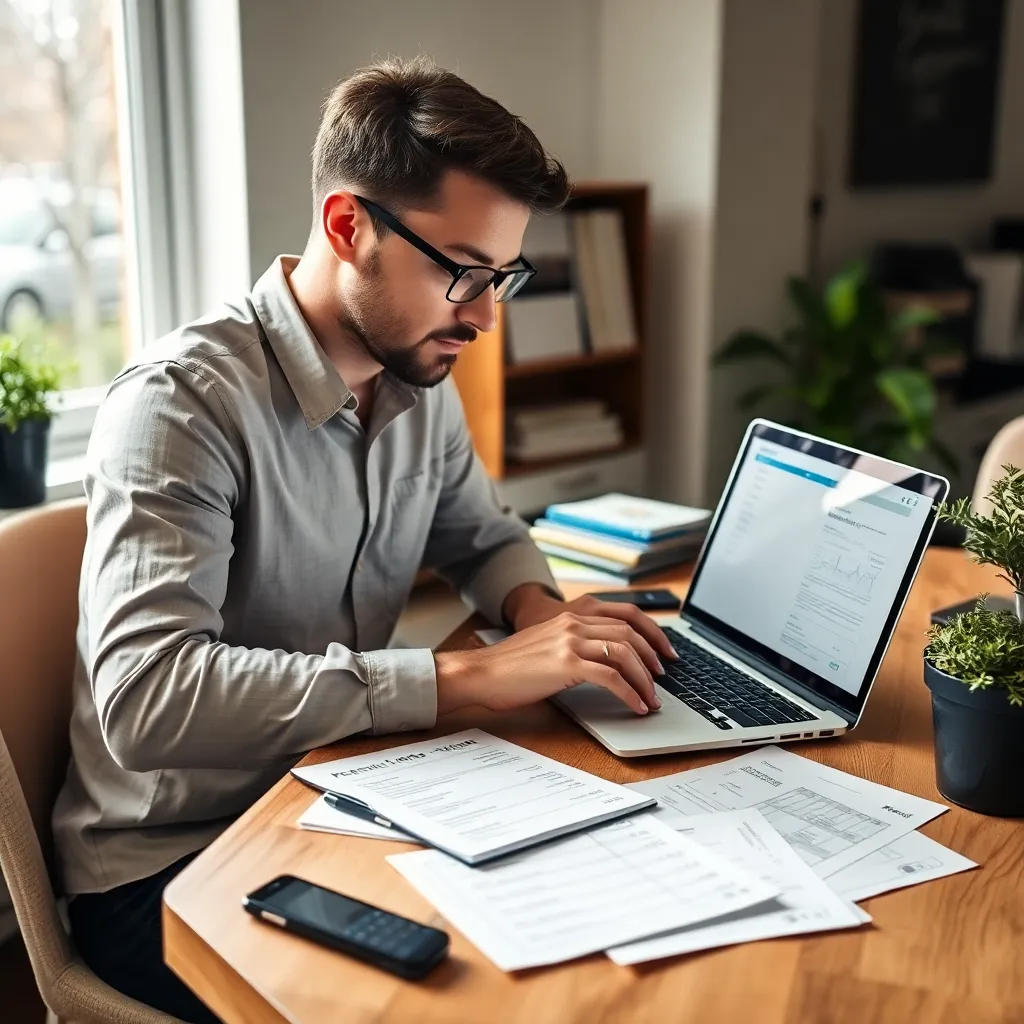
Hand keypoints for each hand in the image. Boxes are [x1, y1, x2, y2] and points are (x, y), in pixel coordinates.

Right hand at [434, 609, 675, 716]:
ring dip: (644, 679)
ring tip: (651, 698)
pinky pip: (611, 677)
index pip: (625, 615)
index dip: (652, 632)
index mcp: (571, 615)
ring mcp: (570, 641)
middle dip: (653, 657)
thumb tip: (606, 664)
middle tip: (663, 678)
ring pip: (624, 654)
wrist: (480, 672)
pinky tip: (635, 706)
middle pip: (630, 633)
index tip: (664, 652)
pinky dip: (629, 693)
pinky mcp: (566, 664)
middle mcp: (574, 622)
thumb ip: (574, 645)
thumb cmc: (509, 667)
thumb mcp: (548, 645)